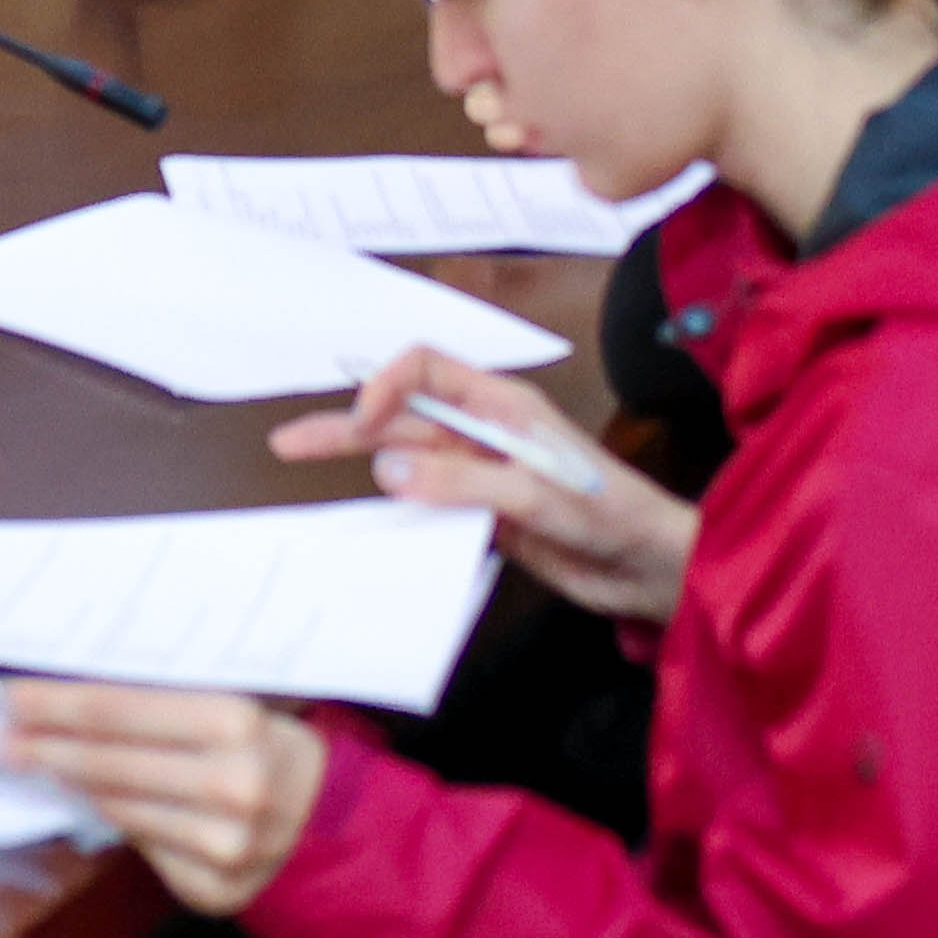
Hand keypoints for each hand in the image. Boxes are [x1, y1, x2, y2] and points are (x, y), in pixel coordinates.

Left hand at [0, 678, 330, 917]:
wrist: (326, 817)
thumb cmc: (260, 742)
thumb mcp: (226, 702)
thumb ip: (157, 700)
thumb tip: (63, 696)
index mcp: (236, 721)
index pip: (118, 711)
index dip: (55, 705)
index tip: (9, 698)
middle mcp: (234, 786)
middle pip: (108, 764)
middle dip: (42, 747)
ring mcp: (224, 847)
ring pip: (117, 809)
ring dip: (65, 784)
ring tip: (25, 762)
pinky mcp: (214, 890)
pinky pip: (141, 849)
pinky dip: (110, 821)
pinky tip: (85, 801)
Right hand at [278, 349, 701, 626]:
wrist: (649, 567)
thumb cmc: (610, 514)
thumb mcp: (534, 494)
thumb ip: (461, 482)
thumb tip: (386, 470)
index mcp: (500, 404)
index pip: (426, 369)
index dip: (386, 385)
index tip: (362, 423)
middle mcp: (484, 431)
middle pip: (403, 416)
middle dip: (347, 424)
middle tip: (289, 443)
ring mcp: (481, 473)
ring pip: (407, 461)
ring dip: (359, 464)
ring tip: (304, 467)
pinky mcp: (484, 514)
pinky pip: (426, 504)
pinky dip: (392, 509)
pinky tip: (362, 522)